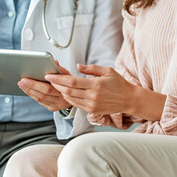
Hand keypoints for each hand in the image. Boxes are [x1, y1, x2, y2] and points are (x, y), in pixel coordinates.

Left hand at [17, 61, 71, 110]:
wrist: (74, 97)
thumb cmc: (68, 84)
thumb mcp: (68, 75)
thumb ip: (61, 69)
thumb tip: (55, 61)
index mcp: (66, 88)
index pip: (55, 84)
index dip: (45, 80)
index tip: (35, 74)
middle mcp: (62, 98)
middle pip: (46, 91)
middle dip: (33, 85)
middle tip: (23, 80)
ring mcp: (57, 104)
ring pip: (41, 98)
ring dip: (29, 91)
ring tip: (21, 84)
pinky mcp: (52, 108)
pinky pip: (40, 102)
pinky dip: (32, 95)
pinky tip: (26, 89)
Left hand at [46, 64, 165, 120]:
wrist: (129, 100)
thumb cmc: (119, 83)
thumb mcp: (107, 70)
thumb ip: (91, 68)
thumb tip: (77, 66)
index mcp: (95, 85)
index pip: (71, 82)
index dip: (58, 79)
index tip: (49, 75)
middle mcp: (92, 96)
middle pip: (67, 91)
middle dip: (56, 85)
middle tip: (48, 79)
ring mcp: (91, 105)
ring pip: (70, 98)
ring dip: (60, 92)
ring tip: (54, 85)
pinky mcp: (92, 110)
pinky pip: (76, 104)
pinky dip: (68, 98)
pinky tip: (65, 93)